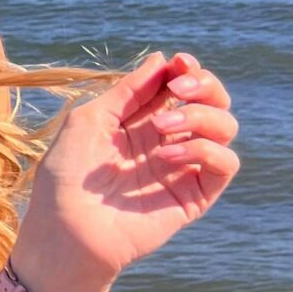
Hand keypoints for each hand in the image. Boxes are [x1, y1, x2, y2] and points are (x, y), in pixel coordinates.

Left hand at [12, 52, 240, 291]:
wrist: (66, 231)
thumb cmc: (66, 177)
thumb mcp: (90, 120)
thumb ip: (128, 91)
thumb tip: (161, 60)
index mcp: (140, 121)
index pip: (180, 86)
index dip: (187, 69)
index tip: (179, 63)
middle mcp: (167, 141)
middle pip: (213, 101)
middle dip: (206, 84)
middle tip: (180, 87)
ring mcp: (183, 167)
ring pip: (226, 127)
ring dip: (202, 115)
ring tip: (163, 127)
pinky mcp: (194, 195)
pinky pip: (225, 164)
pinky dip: (205, 149)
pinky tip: (168, 155)